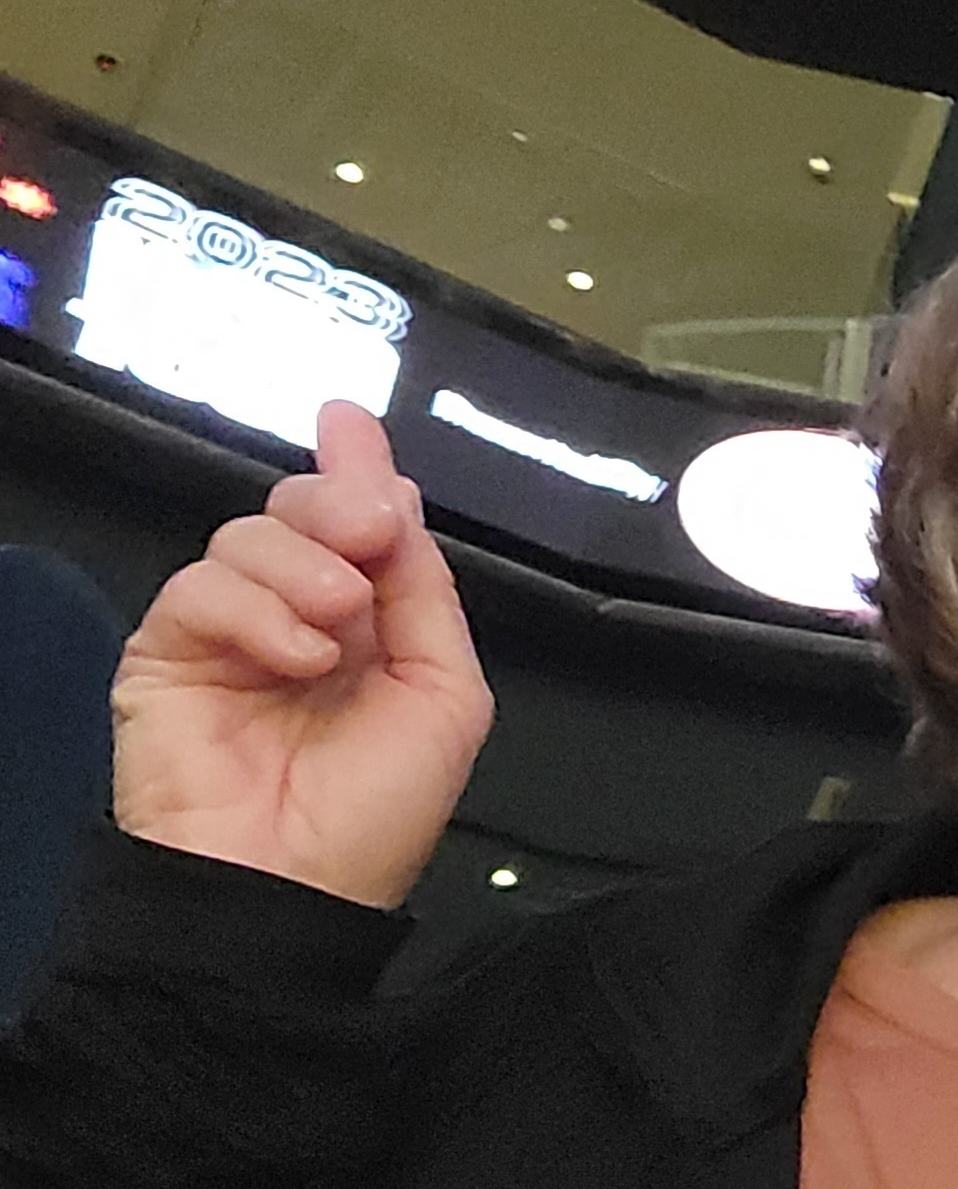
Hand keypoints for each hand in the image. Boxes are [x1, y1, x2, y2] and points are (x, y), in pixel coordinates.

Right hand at [111, 400, 494, 908]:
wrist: (293, 889)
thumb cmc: (378, 809)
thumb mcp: (444, 690)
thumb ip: (424, 592)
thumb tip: (398, 493)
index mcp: (366, 623)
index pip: (356, 524)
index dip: (355, 466)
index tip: (347, 417)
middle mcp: (294, 616)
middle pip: (299, 509)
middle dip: (338, 503)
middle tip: (370, 535)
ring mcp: (226, 636)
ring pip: (248, 536)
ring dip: (305, 567)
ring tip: (336, 628)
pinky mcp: (163, 657)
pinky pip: (199, 587)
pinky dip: (257, 611)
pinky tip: (296, 657)